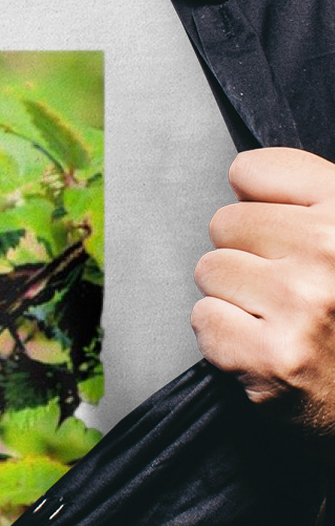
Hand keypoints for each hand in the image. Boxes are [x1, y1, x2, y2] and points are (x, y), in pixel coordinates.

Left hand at [192, 147, 334, 452]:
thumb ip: (305, 198)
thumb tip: (239, 177)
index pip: (252, 170)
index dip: (254, 202)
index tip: (276, 231)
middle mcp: (331, 251)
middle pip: (224, 222)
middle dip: (244, 255)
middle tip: (284, 289)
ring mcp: (302, 304)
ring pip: (209, 270)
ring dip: (232, 296)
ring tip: (276, 318)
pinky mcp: (272, 355)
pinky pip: (204, 318)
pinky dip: (223, 337)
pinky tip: (263, 345)